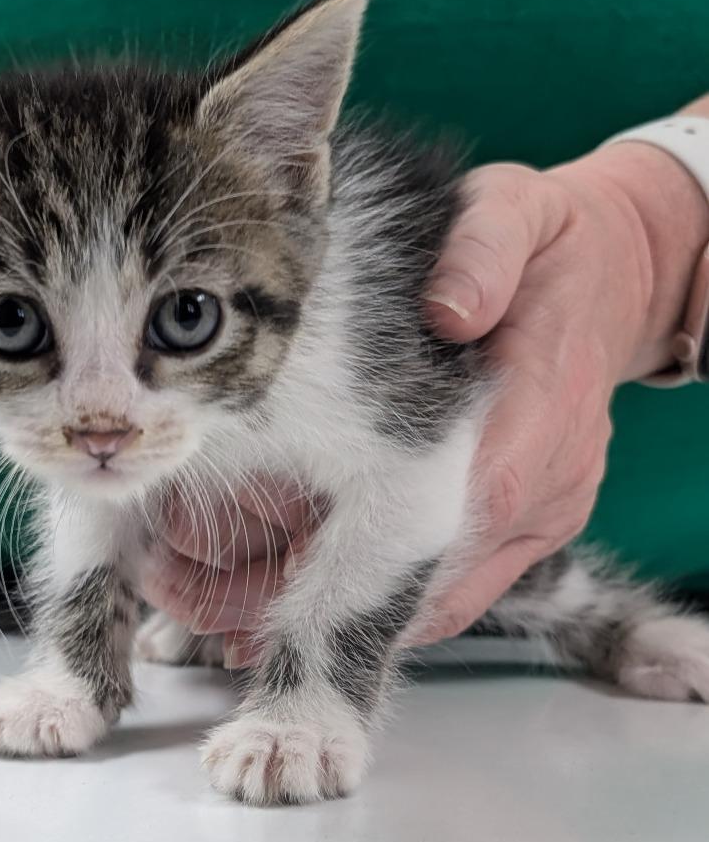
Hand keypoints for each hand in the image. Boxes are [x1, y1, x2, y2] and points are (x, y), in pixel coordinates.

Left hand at [140, 138, 708, 654]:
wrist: (616, 274)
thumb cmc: (552, 246)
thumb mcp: (516, 214)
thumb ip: (484, 253)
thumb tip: (449, 307)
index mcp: (538, 414)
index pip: (463, 509)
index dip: (370, 556)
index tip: (285, 583)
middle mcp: (543, 483)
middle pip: (437, 575)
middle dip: (332, 604)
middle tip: (224, 622)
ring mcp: (539, 509)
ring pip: (443, 594)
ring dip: (351, 615)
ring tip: (240, 626)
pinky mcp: (525, 517)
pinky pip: (458, 580)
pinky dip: (387, 597)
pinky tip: (311, 595)